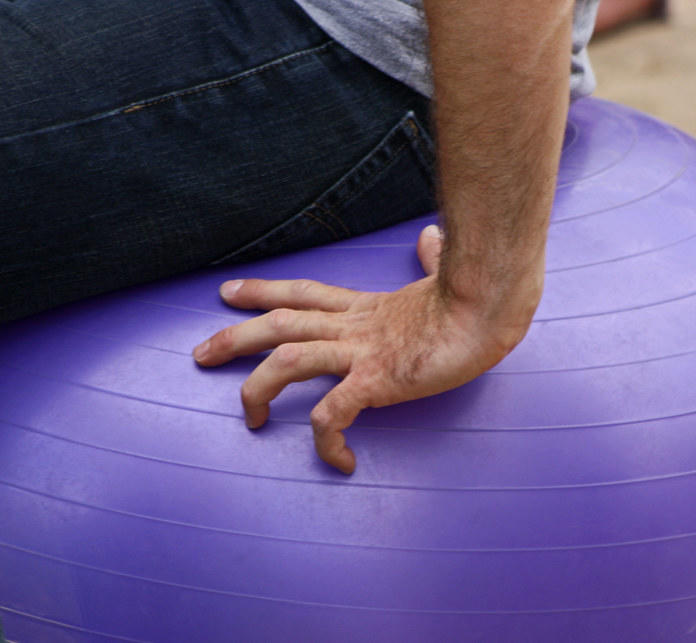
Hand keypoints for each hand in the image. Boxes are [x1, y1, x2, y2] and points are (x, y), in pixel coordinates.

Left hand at [192, 226, 529, 473]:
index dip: (263, 292)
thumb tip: (432, 237)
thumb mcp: (446, 277)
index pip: (303, 294)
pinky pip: (332, 414)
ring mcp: (362, 353)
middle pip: (279, 325)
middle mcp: (354, 328)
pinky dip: (326, 440)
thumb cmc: (476, 295)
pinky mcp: (377, 380)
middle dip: (235, 337)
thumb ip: (433, 259)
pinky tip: (339, 461)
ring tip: (247, 418)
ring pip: (286, 363)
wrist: (491, 307)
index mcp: (366, 307)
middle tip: (200, 353)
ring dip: (257, 390)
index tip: (228, 291)